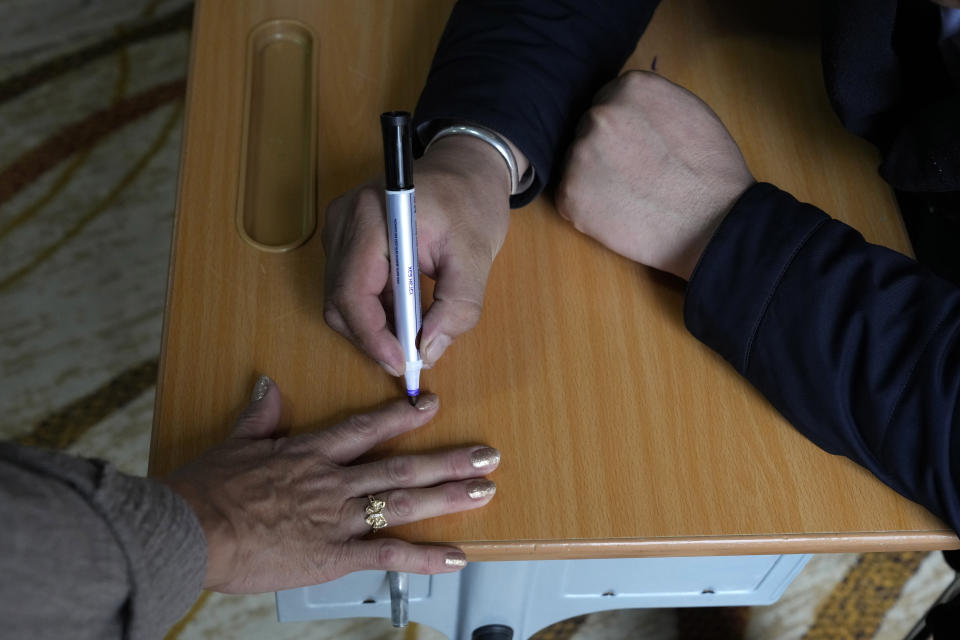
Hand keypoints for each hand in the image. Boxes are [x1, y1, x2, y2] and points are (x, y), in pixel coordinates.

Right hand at [163, 376, 499, 592]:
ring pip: (403, 503)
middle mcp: (334, 481)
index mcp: (311, 453)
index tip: (432, 405)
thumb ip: (260, 415)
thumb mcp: (235, 444)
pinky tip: (455, 555)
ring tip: (484, 491)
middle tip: (486, 455)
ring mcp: (338, 518)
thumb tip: (269, 385)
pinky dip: (424, 556)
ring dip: (447, 496)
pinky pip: (387, 555)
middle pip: (401, 466)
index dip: (403, 416)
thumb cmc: (207, 490)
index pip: (366, 428)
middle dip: (448, 459)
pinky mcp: (333, 556)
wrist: (190, 530)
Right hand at [323, 135, 511, 373]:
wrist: (466, 168)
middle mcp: (345, 221)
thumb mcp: (476, 257)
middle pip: (339, 300)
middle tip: (410, 357)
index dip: (372, 336)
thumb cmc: (472, 203)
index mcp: (373, 217)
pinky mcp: (345, 237)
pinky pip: (348, 286)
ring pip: (341, 298)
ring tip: (412, 333)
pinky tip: (404, 313)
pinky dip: (373, 309)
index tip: (402, 362)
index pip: (351, 291)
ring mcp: (340, 228)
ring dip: (373, 326)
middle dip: (372, 337)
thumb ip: (457, 307)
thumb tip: (427, 350)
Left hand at [556, 71, 753, 279]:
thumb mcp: (686, 110)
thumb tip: (624, 107)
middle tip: (635, 176)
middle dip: (604, 151)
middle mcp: (599, 115)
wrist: (715, 223)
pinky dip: (588, 208)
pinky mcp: (571, 195)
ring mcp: (580, 155)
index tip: (635, 148)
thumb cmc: (711, 171)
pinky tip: (619, 214)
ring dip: (594, 179)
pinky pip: (570, 198)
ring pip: (576, 164)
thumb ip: (647, 103)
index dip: (621, 129)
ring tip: (631, 197)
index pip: (606, 102)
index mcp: (629, 88)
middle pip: (587, 131)